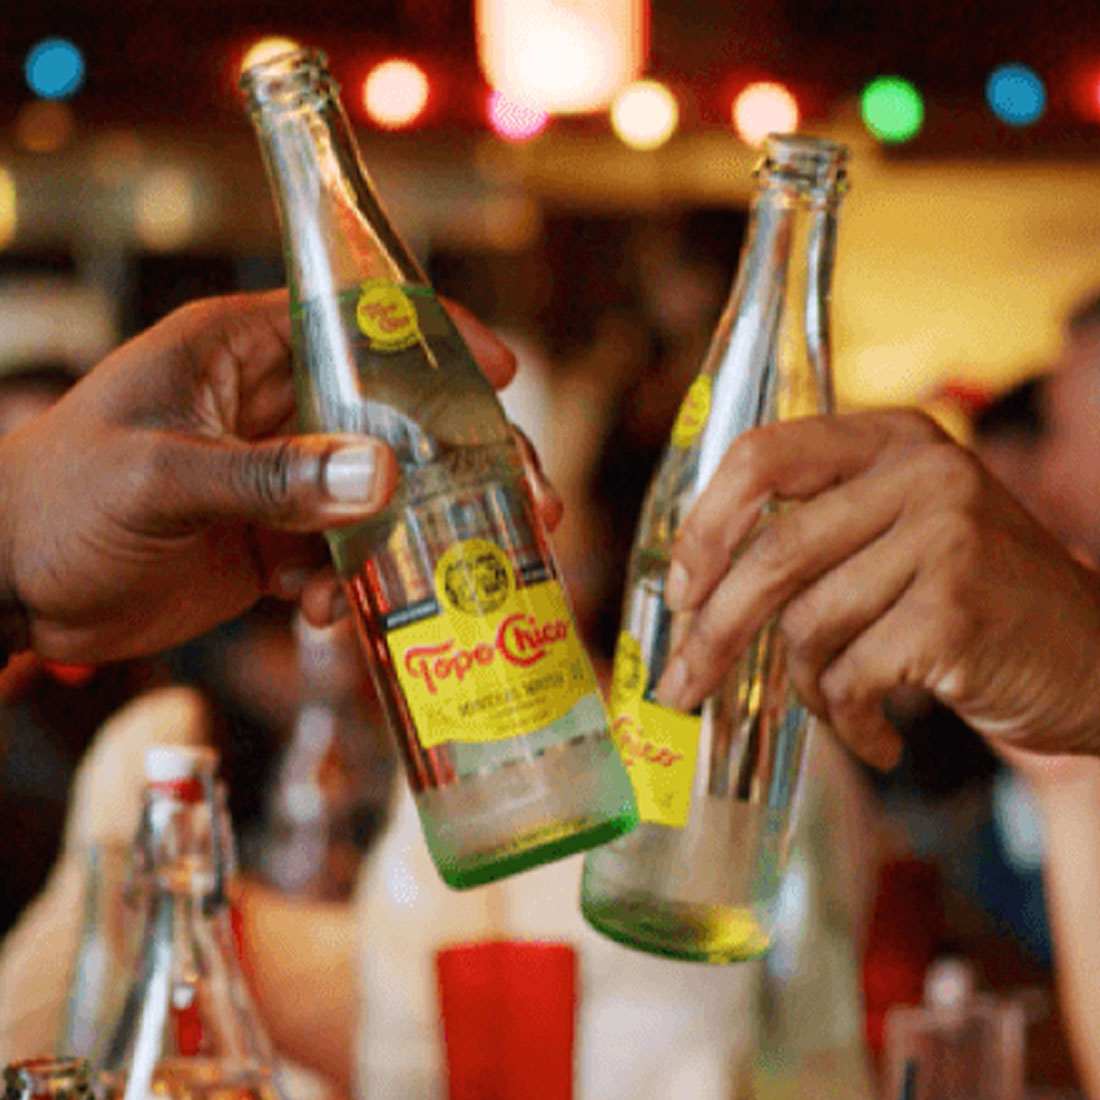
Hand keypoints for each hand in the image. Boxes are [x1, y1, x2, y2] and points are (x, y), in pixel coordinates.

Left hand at [0, 290, 557, 661]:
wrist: (8, 587)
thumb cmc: (55, 501)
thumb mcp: (159, 479)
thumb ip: (268, 478)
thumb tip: (382, 481)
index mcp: (239, 350)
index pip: (354, 320)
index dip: (435, 338)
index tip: (502, 372)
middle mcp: (268, 406)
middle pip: (390, 416)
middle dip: (457, 460)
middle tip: (524, 500)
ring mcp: (275, 477)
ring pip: (375, 495)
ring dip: (416, 536)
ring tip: (458, 576)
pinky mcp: (269, 540)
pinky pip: (336, 557)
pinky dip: (345, 588)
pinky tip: (321, 617)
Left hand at [654, 409, 1099, 768]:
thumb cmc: (977, 608)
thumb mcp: (902, 537)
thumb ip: (819, 534)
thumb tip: (692, 588)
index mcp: (892, 439)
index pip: (761, 455)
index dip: (704, 526)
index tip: (677, 591)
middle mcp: (922, 470)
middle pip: (772, 553)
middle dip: (713, 633)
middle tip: (681, 687)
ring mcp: (947, 534)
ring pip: (807, 623)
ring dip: (807, 686)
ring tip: (842, 707)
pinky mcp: (957, 608)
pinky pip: (851, 677)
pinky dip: (848, 721)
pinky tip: (877, 742)